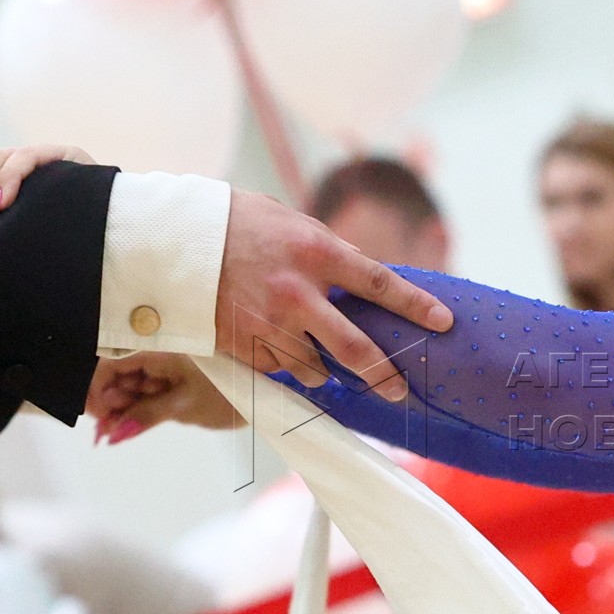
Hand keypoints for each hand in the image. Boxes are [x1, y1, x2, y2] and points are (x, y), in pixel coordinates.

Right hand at [86, 354, 242, 442]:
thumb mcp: (184, 407)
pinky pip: (149, 387)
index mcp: (159, 347)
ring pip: (132, 382)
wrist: (269, 390)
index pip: (110, 360)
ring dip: (123, 407)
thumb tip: (112, 433)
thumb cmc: (230, 393)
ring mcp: (169, 361)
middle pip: (118, 372)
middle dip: (109, 403)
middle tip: (106, 432)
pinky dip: (140, 405)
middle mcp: (161, 349)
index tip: (96, 418)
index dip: (96, 389)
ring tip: (120, 430)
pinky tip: (133, 423)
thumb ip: (144, 416)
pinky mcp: (178, 374)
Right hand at [215, 187, 451, 395]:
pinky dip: (283, 364)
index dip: (415, 306)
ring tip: (318, 359)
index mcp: (316, 253)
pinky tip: (272, 346)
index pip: (379, 284)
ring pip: (314, 368)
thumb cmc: (234, 223)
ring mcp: (268, 324)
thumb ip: (329, 251)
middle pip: (354, 348)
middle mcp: (297, 293)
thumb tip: (365, 275)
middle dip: (382, 375)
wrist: (169, 242)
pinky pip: (277, 368)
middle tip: (399, 390)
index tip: (444, 323)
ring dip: (322, 369)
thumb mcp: (290, 223)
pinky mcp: (242, 347)